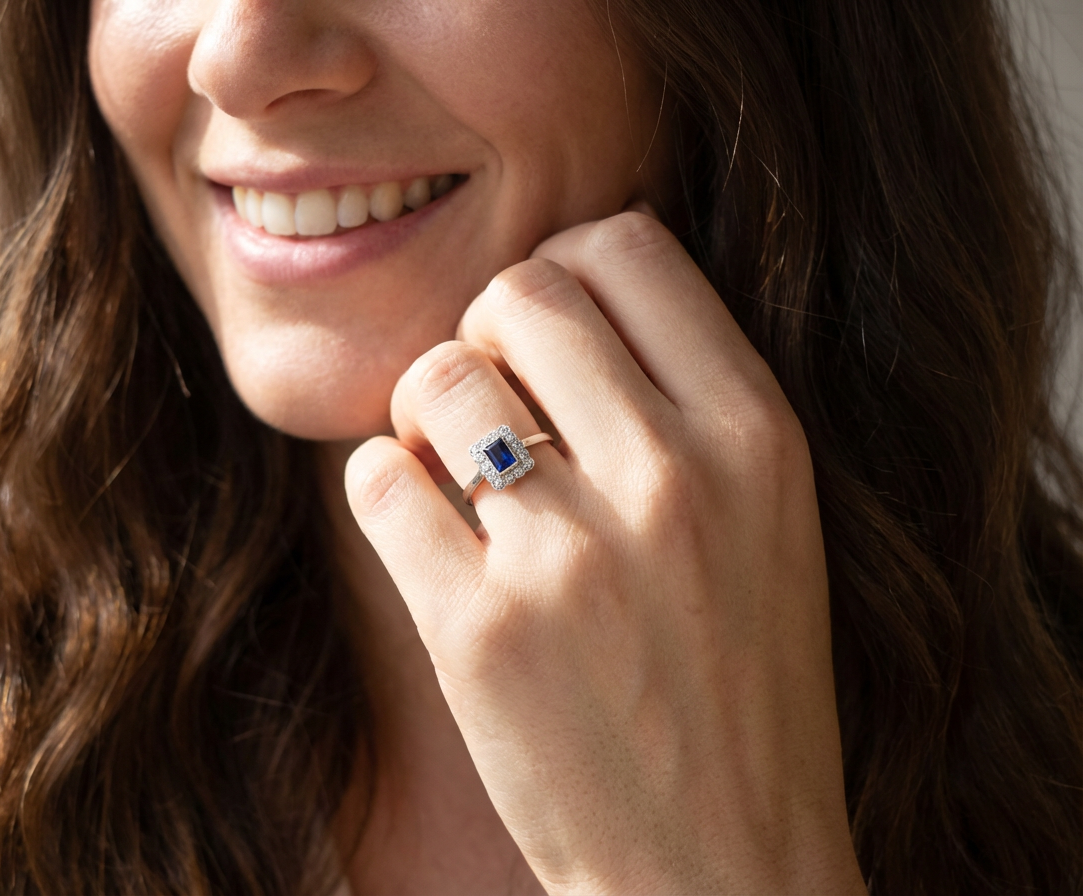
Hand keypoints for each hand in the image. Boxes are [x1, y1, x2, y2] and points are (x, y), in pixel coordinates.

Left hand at [345, 212, 865, 893]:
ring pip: (436, 380)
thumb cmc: (740, 683)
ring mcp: (571, 558)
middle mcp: (672, 479)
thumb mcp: (769, 518)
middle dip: (486, 332)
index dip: (566, 270)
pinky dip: (385, 490)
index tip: (548, 333)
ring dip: (427, 415)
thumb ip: (687, 396)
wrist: (722, 862)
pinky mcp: (479, 632)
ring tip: (457, 475)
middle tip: (493, 400)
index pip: (624, 247)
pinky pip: (377, 480)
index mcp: (757, 436)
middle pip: (519, 293)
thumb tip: (564, 282)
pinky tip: (427, 535)